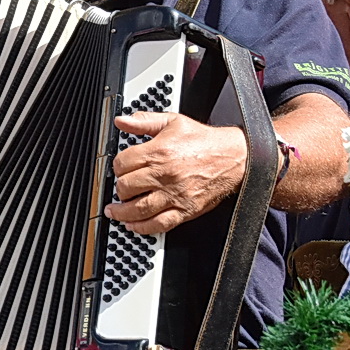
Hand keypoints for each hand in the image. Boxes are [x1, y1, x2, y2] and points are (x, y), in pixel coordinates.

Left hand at [106, 112, 246, 234]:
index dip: (118, 166)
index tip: (120, 169)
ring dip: (122, 213)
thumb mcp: (173, 122)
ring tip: (115, 211)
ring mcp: (174, 195)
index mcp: (159, 152)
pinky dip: (142, 228)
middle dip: (119, 189)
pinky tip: (133, 225)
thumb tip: (122, 121)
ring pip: (138, 209)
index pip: (122, 164)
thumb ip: (145, 122)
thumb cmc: (204, 141)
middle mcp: (164, 175)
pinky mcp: (185, 210)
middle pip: (126, 187)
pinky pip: (158, 224)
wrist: (234, 157)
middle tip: (120, 189)